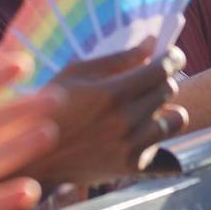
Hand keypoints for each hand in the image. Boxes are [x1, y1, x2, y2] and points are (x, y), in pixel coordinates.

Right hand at [23, 39, 186, 187]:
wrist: (36, 158)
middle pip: (168, 91)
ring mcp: (131, 146)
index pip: (161, 70)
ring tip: (148, 103)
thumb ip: (118, 59)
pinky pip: (160, 142)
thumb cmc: (51, 107)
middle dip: (164, 79)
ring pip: (174, 119)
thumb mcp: (77, 73)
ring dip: (165, 107)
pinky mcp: (132, 166)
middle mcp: (126, 121)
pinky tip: (135, 127)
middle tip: (152, 77)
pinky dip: (153, 131)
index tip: (174, 55)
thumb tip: (152, 43)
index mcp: (111, 93)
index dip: (173, 59)